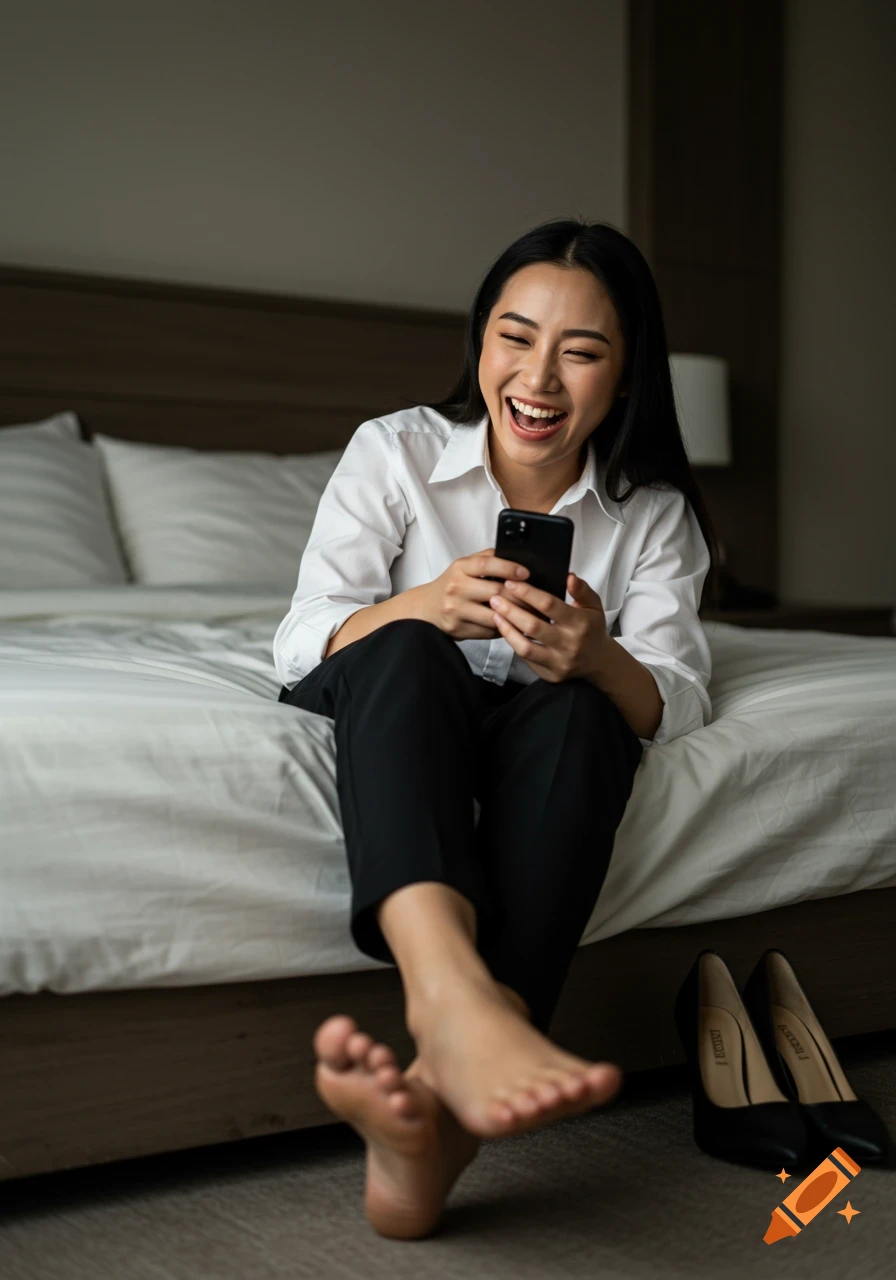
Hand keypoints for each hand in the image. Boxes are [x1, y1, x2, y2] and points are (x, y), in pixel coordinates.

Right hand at [421, 547, 529, 639]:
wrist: (426, 609)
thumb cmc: (451, 585)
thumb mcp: (463, 567)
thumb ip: (487, 559)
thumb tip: (516, 556)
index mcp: (460, 568)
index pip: (485, 564)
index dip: (508, 567)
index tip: (526, 573)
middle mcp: (456, 588)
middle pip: (496, 592)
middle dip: (520, 597)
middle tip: (539, 600)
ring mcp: (456, 610)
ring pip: (494, 616)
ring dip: (516, 617)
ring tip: (533, 615)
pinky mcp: (458, 629)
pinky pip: (488, 632)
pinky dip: (504, 629)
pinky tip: (515, 626)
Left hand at [488, 572, 611, 683]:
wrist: (599, 663)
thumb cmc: (592, 629)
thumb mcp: (594, 606)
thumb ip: (582, 590)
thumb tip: (569, 577)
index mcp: (580, 623)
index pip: (549, 605)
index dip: (528, 593)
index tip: (511, 582)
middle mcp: (569, 644)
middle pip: (533, 626)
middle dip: (511, 610)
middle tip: (495, 598)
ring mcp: (559, 662)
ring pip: (525, 648)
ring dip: (507, 630)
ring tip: (495, 615)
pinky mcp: (550, 674)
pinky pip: (526, 659)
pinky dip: (514, 643)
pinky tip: (505, 631)